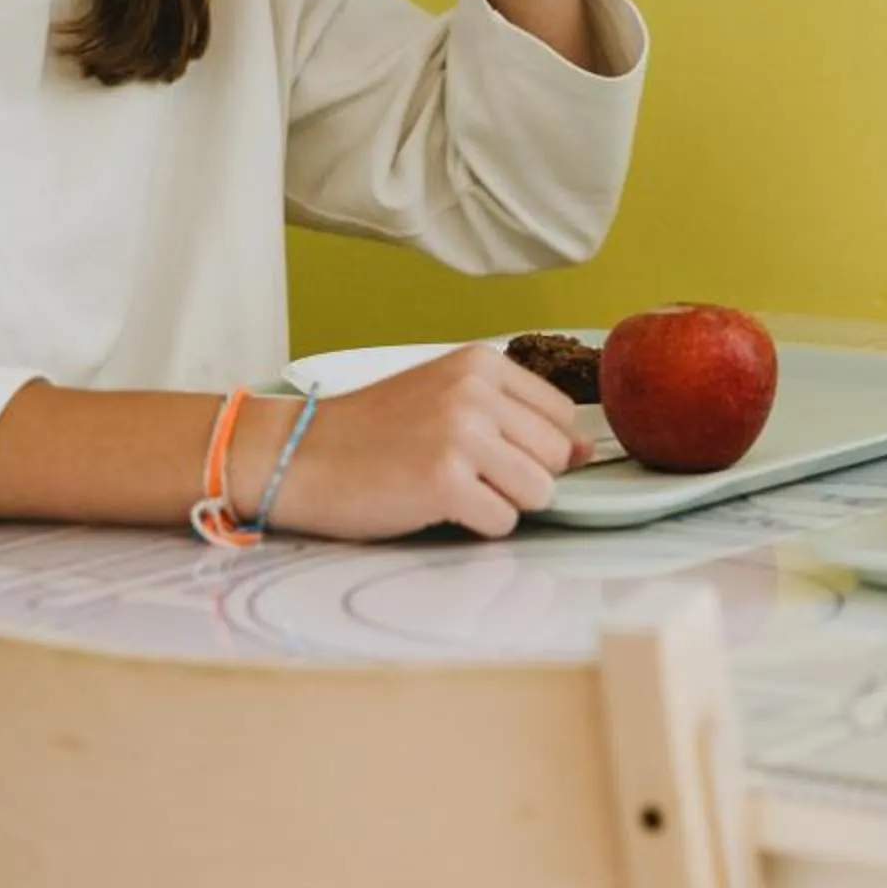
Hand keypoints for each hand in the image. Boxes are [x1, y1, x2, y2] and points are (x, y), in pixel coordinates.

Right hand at [269, 343, 588, 540]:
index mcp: (480, 362)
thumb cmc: (372, 431)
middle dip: (521, 478)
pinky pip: (503, 521)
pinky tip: (434, 504)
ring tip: (451, 488)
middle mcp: (476, 391)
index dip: (537, 447)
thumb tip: (584, 449)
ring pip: (539, 491)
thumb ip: (511, 413)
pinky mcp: (445, 481)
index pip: (561, 415)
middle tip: (466, 475)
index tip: (495, 455)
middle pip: (556, 456)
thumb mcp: (444, 396)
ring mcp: (462, 434)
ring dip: (502, 503)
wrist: (302, 454)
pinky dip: (476, 525)